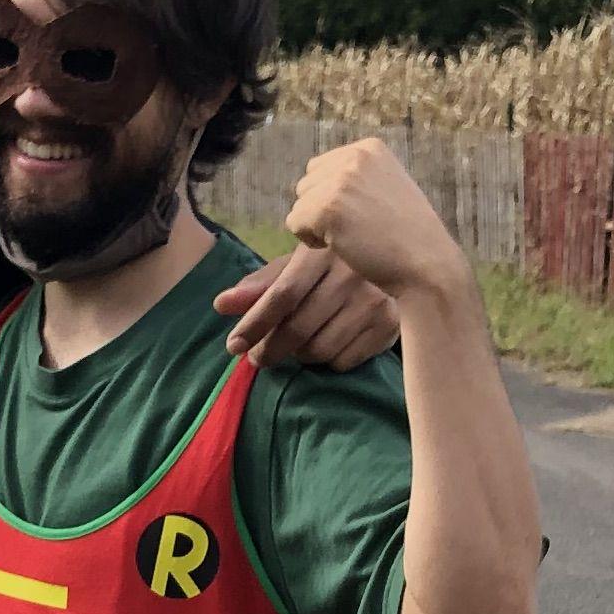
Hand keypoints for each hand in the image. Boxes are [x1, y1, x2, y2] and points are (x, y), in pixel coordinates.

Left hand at [214, 238, 400, 371]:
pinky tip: (329, 344)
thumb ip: (258, 287)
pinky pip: (343, 361)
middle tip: (258, 358)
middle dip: (270, 349)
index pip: (282, 294)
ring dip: (299, 356)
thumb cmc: (330, 269)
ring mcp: (374, 300)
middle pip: (298, 328)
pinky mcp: (389, 325)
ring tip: (297, 345)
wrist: (392, 266)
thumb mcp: (295, 268)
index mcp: (322, 252)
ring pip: (319, 349)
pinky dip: (327, 361)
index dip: (254, 324)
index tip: (234, 346)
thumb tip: (221, 305)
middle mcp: (352, 273)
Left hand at [280, 137, 471, 304]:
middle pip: (307, 183)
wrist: (425, 263)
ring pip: (299, 204)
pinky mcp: (327, 206)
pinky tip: (343, 245)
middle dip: (322, 209)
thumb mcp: (387, 187)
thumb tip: (313, 184)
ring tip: (352, 236)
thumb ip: (355, 178)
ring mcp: (340, 180)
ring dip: (317, 226)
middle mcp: (354, 156)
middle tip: (355, 228)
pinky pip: (295, 224)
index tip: (361, 214)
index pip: (321, 168)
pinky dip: (311, 241)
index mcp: (370, 147)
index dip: (333, 197)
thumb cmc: (408, 235)